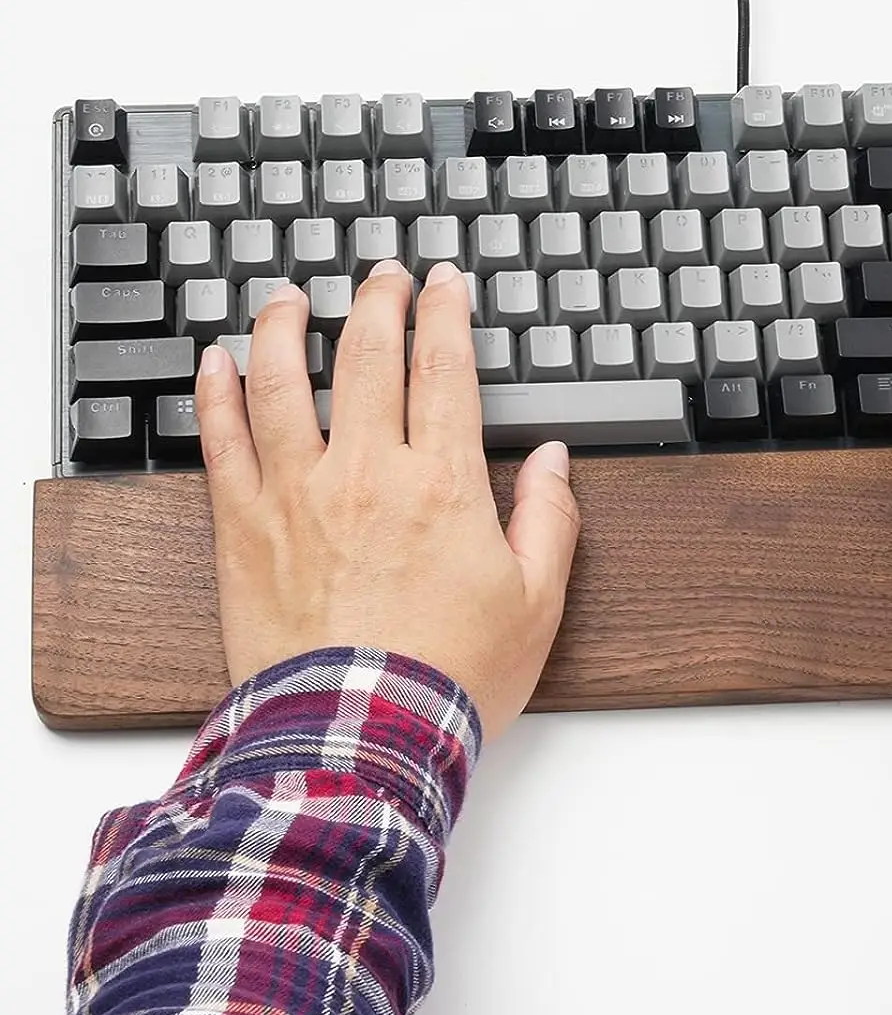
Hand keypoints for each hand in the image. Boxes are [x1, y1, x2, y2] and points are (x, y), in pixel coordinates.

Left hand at [193, 260, 580, 732]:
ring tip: (291, 299)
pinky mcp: (243, 528)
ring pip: (282, 380)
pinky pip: (220, 441)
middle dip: (377, 300)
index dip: (445, 313)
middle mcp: (366, 471)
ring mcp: (296, 494)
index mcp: (442, 483)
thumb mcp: (537, 603)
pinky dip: (215, 393)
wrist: (360, 739)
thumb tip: (552, 459)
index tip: (444, 283)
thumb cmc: (448, 677)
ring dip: (287, 326)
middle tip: (382, 275)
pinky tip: (216, 363)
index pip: (444, 367)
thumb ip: (551, 519)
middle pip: (365, 355)